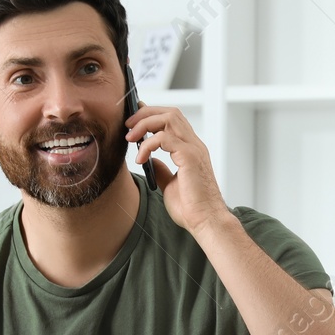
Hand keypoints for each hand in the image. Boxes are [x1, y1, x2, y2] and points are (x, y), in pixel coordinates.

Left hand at [125, 105, 228, 232]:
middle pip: (170, 113)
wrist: (206, 221)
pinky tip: (140, 159)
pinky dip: (147, 145)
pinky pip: (164, 138)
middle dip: (145, 114)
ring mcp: (193, 149)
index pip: (173, 120)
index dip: (152, 114)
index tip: (134, 119)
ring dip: (145, 124)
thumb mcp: (170, 184)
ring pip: (168, 118)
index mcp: (191, 149)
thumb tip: (150, 160)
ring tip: (131, 137)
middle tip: (128, 126)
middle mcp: (194, 145)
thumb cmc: (192, 208)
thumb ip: (162, 169)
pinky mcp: (189, 157)